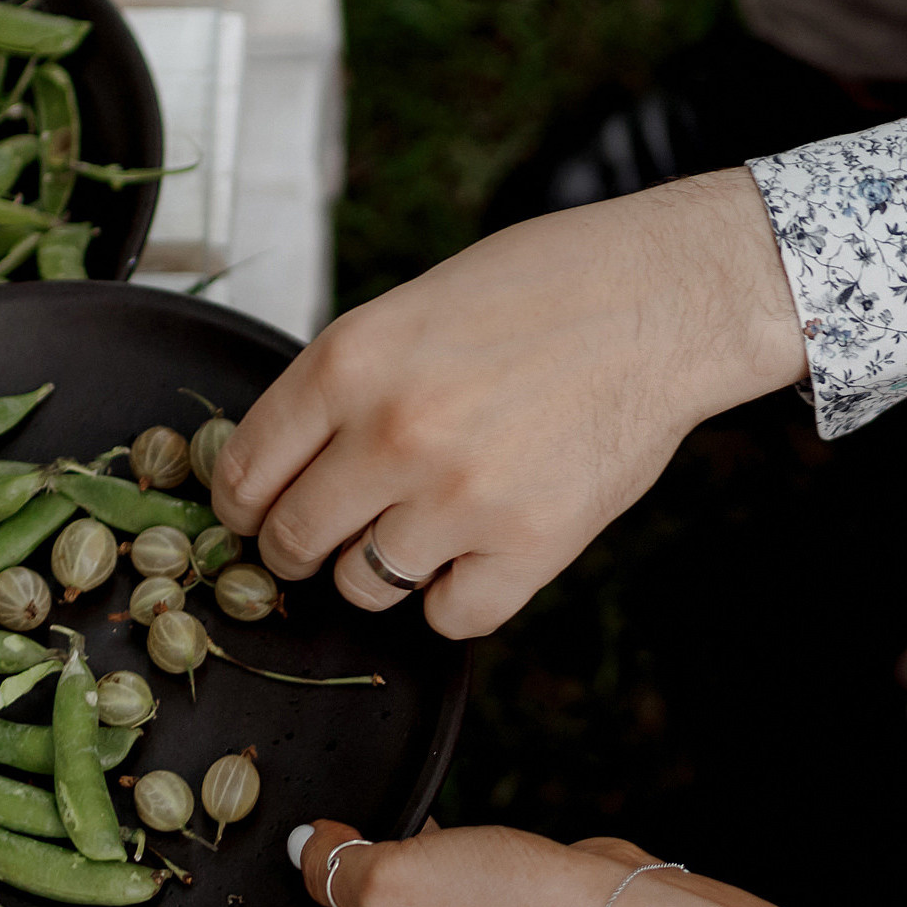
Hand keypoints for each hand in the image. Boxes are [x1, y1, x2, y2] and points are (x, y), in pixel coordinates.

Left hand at [210, 168, 804, 637]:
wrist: (663, 301)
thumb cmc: (543, 289)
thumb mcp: (409, 308)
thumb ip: (341, 387)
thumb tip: (281, 463)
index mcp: (349, 363)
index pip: (245, 472)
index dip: (242, 505)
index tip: (255, 514)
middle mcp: (392, 434)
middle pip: (293, 541)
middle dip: (299, 547)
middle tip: (324, 536)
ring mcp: (459, 499)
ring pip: (364, 587)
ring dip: (381, 568)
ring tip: (424, 523)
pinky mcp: (526, 547)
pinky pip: (449, 616)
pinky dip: (455, 596)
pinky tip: (475, 551)